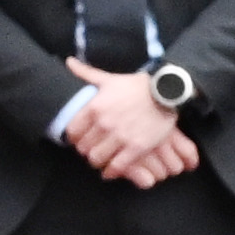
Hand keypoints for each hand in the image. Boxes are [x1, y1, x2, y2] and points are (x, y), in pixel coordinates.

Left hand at [64, 59, 195, 186]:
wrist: (165, 93)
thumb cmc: (137, 86)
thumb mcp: (109, 79)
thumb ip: (86, 73)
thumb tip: (68, 62)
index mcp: (94, 107)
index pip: (73, 132)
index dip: (74, 138)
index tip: (80, 139)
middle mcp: (105, 124)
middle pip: (84, 147)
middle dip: (86, 150)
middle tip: (91, 150)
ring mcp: (121, 137)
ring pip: (97, 158)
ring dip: (97, 161)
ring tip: (101, 159)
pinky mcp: (137, 148)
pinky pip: (117, 166)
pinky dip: (111, 172)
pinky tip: (110, 171)